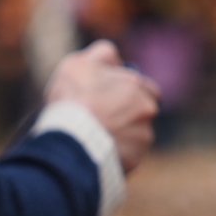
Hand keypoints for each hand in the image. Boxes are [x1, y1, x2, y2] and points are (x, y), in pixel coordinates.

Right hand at [45, 40, 161, 173]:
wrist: (68, 141)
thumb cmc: (71, 100)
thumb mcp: (78, 64)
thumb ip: (101, 55)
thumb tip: (114, 58)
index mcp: (138, 85)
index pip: (143, 87)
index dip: (124, 93)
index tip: (106, 102)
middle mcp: (147, 109)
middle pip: (142, 113)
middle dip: (128, 116)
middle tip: (103, 123)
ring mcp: (143, 137)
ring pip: (135, 137)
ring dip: (122, 138)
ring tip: (96, 143)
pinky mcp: (134, 160)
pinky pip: (127, 158)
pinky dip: (116, 157)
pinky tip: (97, 156)